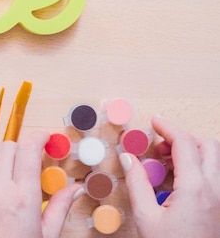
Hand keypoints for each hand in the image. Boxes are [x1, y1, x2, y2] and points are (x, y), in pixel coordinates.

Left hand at [0, 132, 79, 237]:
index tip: (48, 136)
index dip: (39, 137)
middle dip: (23, 148)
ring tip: (27, 189)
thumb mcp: (46, 236)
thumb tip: (74, 189)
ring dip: (11, 168)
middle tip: (39, 158)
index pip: (27, 150)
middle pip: (7, 148)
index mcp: (22, 198)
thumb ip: (59, 208)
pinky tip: (9, 207)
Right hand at [119, 116, 219, 237]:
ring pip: (215, 160)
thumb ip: (136, 182)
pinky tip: (177, 181)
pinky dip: (198, 167)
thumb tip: (127, 157)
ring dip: (192, 152)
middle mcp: (215, 189)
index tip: (153, 121)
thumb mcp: (146, 217)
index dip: (167, 127)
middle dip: (184, 137)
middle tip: (159, 144)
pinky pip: (214, 176)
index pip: (184, 143)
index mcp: (195, 188)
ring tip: (165, 162)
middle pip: (208, 145)